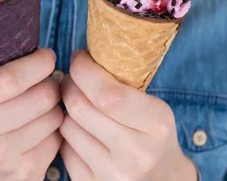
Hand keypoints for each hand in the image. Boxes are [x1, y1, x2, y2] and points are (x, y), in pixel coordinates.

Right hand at [0, 48, 63, 180]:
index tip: (48, 56)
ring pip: (51, 116)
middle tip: (49, 81)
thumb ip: (1, 69)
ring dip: (55, 106)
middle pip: (37, 97)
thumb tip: (44, 54)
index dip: (36, 65)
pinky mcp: (22, 172)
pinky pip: (57, 138)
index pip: (7, 80)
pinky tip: (41, 128)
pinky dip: (55, 129)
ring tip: (42, 105)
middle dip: (51, 83)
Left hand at [59, 50, 197, 180]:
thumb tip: (80, 58)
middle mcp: (137, 154)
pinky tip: (81, 129)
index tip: (79, 58)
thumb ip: (122, 86)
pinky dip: (67, 133)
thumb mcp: (154, 106)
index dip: (84, 70)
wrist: (162, 179)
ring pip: (67, 125)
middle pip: (80, 107)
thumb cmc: (154, 134)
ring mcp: (113, 175)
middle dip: (70, 84)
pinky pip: (63, 147)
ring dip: (67, 109)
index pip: (107, 93)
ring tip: (79, 104)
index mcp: (157, 125)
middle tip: (73, 78)